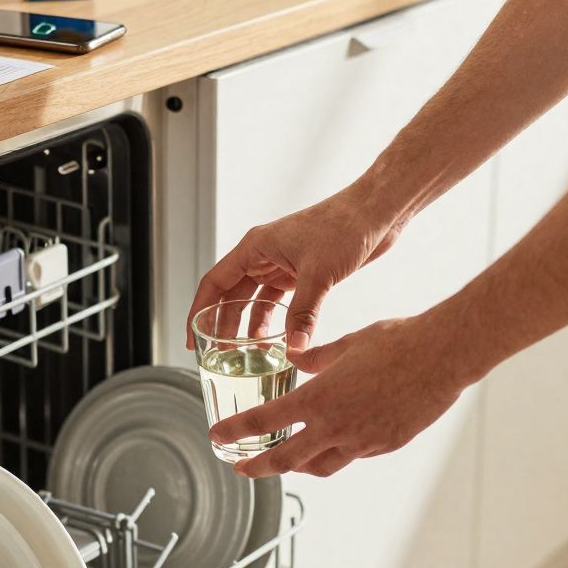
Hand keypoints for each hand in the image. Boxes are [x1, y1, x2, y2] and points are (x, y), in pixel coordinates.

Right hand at [186, 185, 406, 352]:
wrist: (375, 212)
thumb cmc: (344, 227)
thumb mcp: (319, 274)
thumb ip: (303, 314)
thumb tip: (293, 349)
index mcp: (255, 247)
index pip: (214, 283)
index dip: (199, 312)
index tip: (192, 339)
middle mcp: (264, 255)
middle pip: (232, 295)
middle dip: (224, 325)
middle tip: (220, 355)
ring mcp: (283, 263)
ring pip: (255, 300)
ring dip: (250, 326)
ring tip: (247, 355)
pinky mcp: (303, 272)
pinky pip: (279, 301)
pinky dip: (275, 320)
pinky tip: (277, 340)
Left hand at [208, 314, 476, 477]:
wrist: (443, 356)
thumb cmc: (397, 341)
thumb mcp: (348, 344)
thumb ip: (317, 357)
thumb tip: (298, 357)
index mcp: (319, 398)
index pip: (264, 422)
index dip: (236, 432)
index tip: (218, 438)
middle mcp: (335, 427)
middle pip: (285, 460)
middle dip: (257, 466)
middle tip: (241, 467)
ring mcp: (361, 442)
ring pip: (318, 467)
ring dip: (297, 466)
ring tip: (286, 461)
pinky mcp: (384, 446)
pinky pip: (350, 457)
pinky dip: (335, 453)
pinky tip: (334, 441)